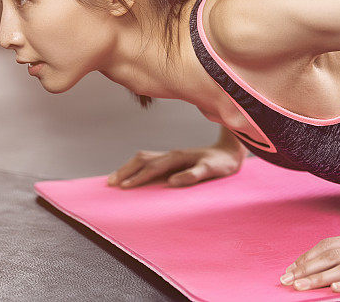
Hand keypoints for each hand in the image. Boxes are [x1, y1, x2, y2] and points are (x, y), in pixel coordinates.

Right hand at [107, 144, 244, 188]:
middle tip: (110, 184)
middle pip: (142, 159)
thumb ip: (194, 175)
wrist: (229, 152)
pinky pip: (147, 160)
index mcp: (178, 157)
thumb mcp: (212, 170)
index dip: (139, 177)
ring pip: (142, 158)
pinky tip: (130, 174)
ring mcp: (170, 155)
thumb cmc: (221, 163)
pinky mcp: (171, 159)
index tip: (125, 187)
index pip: (153, 167)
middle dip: (125, 171)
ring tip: (113, 180)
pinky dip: (134, 166)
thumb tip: (172, 182)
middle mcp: (171, 154)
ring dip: (127, 168)